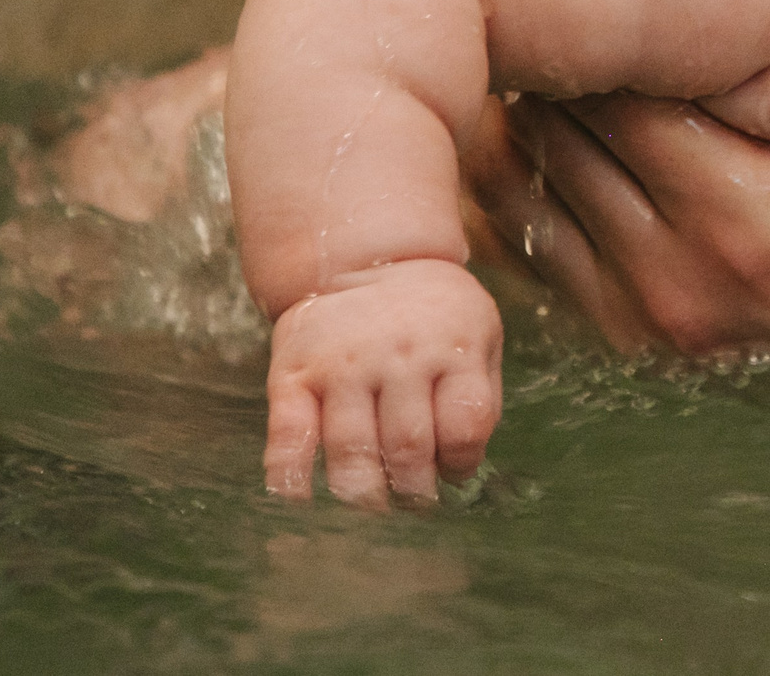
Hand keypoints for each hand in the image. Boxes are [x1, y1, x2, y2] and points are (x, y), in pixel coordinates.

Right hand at [263, 259, 503, 507]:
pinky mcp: (294, 373)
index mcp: (454, 349)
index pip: (464, 424)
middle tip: (411, 508)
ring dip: (362, 494)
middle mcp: (398, 357)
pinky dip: (290, 476)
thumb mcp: (481, 336)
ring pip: (352, 448)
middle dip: (412, 493)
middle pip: (407, 446)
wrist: (370, 260)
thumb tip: (462, 471)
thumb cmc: (436, 317)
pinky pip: (288, 434)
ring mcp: (343, 365)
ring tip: (370, 509)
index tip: (453, 477)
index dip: (461, 463)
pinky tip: (300, 501)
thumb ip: (479, 397)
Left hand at [465, 0, 769, 399]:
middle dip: (560, 53)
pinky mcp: (640, 348)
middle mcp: (682, 290)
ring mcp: (651, 329)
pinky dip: (537, 177)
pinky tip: (579, 113)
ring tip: (578, 32)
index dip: (610, 14)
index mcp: (756, 230)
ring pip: (528, 193)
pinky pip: (538, 247)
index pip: (616, 96)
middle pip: (553, 141)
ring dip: (538, 112)